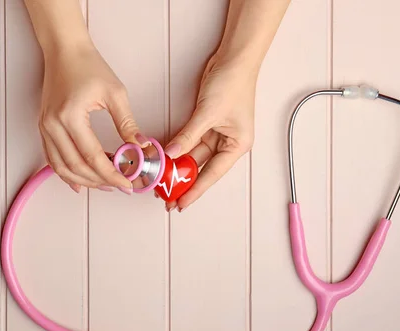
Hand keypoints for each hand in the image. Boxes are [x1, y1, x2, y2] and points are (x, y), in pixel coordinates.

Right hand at [38, 45, 147, 193]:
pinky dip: (67, 173)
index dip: (112, 174)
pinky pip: (53, 159)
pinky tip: (82, 181)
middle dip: (100, 181)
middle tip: (121, 186)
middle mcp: (53, 125)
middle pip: (76, 167)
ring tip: (105, 184)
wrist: (65, 51)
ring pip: (62, 168)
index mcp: (70, 116)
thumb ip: (127, 124)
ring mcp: (45, 128)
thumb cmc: (87, 66)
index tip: (128, 184)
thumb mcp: (115, 93)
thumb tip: (141, 147)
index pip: (93, 157)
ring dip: (85, 180)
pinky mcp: (44, 128)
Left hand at [161, 53, 256, 210]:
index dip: (195, 190)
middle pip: (202, 169)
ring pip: (193, 157)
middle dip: (183, 182)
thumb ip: (188, 136)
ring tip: (162, 182)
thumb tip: (171, 154)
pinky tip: (165, 160)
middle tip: (166, 197)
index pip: (212, 174)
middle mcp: (227, 143)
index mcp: (237, 145)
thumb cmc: (234, 83)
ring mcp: (216, 134)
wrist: (234, 59)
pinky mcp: (205, 124)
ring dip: (178, 168)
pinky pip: (189, 142)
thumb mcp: (209, 113)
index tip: (181, 203)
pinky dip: (177, 150)